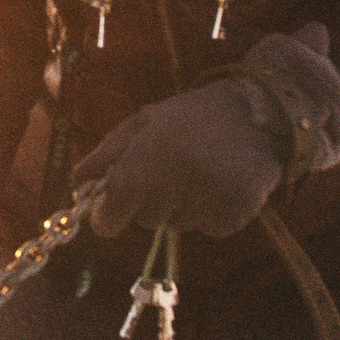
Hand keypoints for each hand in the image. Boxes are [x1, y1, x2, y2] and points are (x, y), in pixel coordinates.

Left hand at [75, 24, 339, 238]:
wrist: (262, 111)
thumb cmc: (192, 117)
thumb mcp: (142, 123)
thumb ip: (105, 156)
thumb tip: (77, 189)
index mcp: (153, 154)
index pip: (117, 205)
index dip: (106, 216)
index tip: (106, 218)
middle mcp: (182, 177)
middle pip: (145, 218)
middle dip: (148, 201)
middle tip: (168, 169)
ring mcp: (213, 197)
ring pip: (177, 225)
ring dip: (180, 206)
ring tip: (199, 170)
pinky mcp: (239, 211)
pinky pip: (208, 228)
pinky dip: (209, 213)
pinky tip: (220, 183)